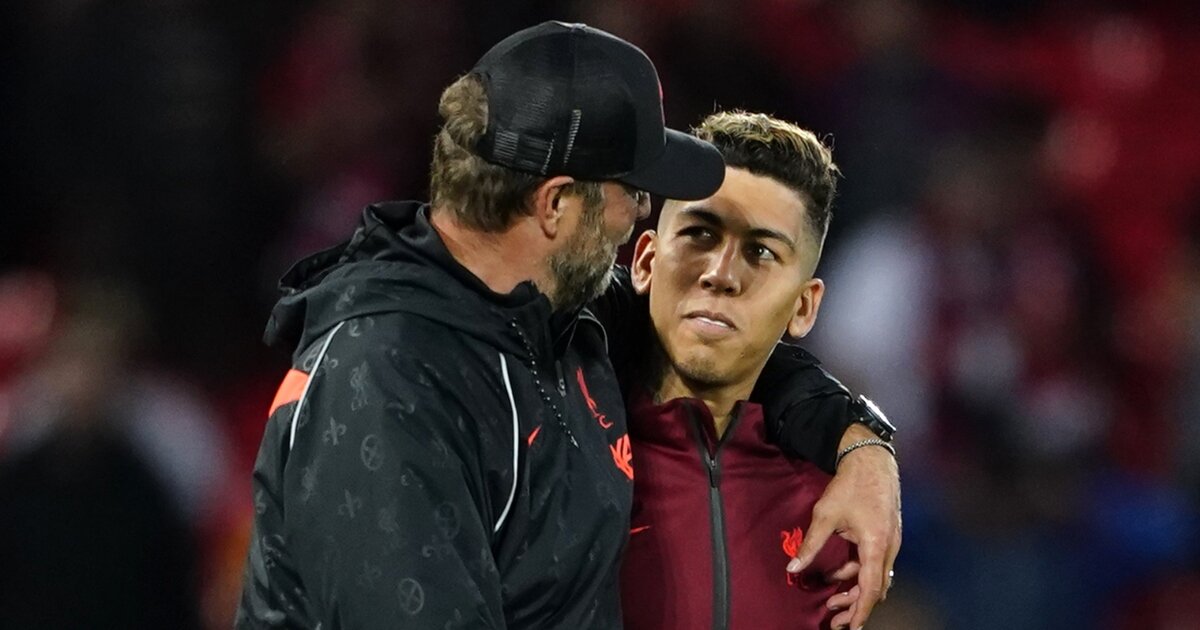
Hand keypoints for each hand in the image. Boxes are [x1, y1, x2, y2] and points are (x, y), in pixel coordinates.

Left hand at [787, 424, 900, 628]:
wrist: (872, 458)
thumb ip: (810, 545)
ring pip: (876, 576)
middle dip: (856, 605)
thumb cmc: (850, 485)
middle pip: (876, 588)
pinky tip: (838, 574)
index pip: (871, 588)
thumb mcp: (826, 516)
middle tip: (835, 619)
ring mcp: (891, 541)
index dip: (861, 610)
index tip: (852, 627)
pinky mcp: (887, 535)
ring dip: (856, 589)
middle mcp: (890, 547)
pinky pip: (875, 563)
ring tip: (831, 598)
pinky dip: (859, 573)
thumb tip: (792, 568)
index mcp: (876, 545)